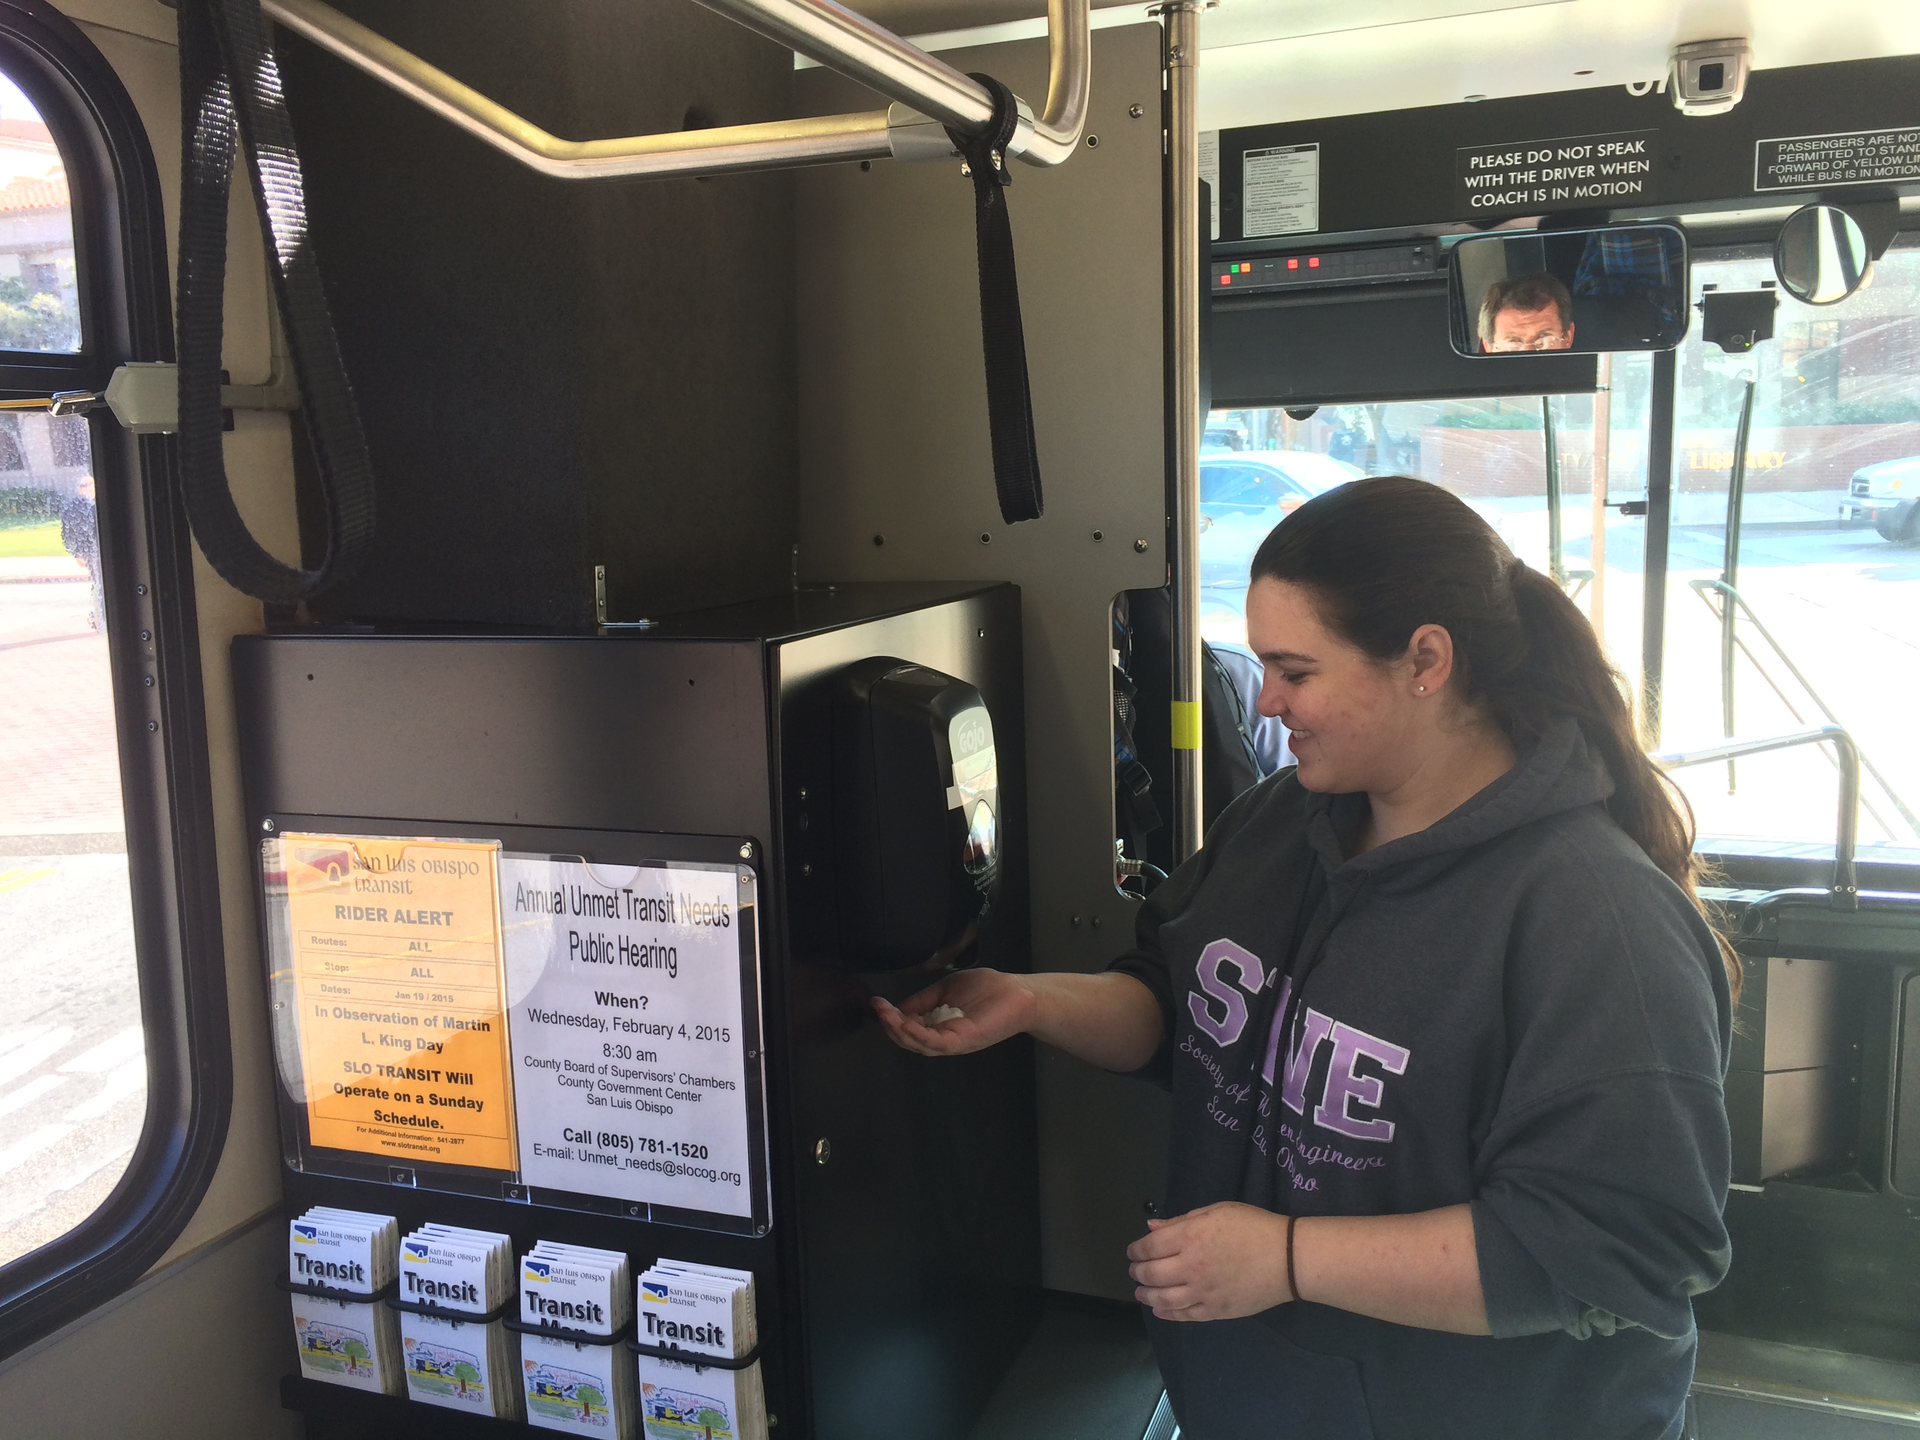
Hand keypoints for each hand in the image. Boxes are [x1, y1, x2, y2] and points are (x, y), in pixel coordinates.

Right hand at [871, 967, 1034, 1056]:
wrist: (1019, 992)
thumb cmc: (989, 989)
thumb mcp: (947, 990)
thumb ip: (924, 999)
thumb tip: (899, 1006)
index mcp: (938, 1026)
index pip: (908, 1027)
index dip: (890, 1017)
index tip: (876, 1003)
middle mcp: (943, 1038)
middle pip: (909, 1040)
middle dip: (890, 1026)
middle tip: (878, 1010)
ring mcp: (953, 1042)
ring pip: (918, 1044)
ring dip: (898, 1031)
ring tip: (885, 1016)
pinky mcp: (963, 1041)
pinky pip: (935, 1043)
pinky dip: (918, 1035)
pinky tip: (906, 1023)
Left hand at [1127, 1202, 1294, 1321]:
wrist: (1287, 1258)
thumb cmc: (1253, 1227)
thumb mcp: (1216, 1211)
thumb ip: (1180, 1221)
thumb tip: (1151, 1228)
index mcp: (1190, 1237)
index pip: (1149, 1247)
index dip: (1136, 1250)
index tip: (1133, 1252)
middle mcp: (1191, 1266)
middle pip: (1151, 1274)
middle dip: (1138, 1272)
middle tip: (1134, 1271)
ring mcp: (1203, 1292)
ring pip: (1163, 1299)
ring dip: (1147, 1295)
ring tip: (1141, 1292)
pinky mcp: (1216, 1311)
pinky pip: (1185, 1315)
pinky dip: (1168, 1314)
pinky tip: (1161, 1309)